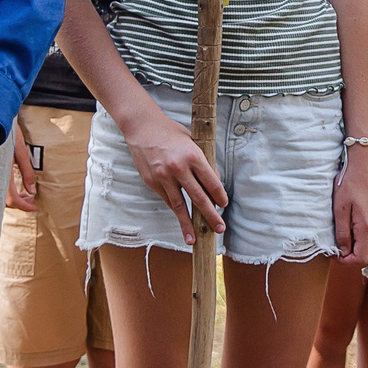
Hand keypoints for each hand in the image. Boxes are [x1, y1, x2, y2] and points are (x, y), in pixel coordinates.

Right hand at [5, 127, 39, 211]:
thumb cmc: (7, 131)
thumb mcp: (21, 149)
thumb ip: (26, 171)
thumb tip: (32, 192)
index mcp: (1, 171)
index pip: (11, 199)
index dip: (24, 206)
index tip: (34, 208)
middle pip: (3, 200)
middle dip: (19, 203)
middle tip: (31, 201)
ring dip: (12, 197)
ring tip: (25, 194)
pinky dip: (5, 190)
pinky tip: (14, 186)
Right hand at [122, 107, 226, 242]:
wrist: (143, 128)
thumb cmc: (171, 133)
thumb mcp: (193, 142)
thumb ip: (203, 162)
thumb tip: (214, 183)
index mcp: (193, 156)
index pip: (211, 182)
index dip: (220, 197)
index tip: (224, 205)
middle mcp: (179, 169)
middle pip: (199, 198)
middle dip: (211, 216)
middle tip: (219, 228)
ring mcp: (164, 177)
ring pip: (180, 206)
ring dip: (188, 224)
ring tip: (194, 239)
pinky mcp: (153, 182)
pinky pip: (168, 200)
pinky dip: (176, 210)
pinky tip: (182, 219)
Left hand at [334, 145, 367, 265]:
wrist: (365, 165)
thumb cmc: (350, 183)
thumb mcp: (340, 209)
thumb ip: (342, 232)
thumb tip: (342, 251)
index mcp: (366, 228)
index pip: (360, 259)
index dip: (345, 262)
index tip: (333, 254)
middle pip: (366, 257)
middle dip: (350, 258)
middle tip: (335, 250)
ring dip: (355, 249)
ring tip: (340, 240)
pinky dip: (360, 241)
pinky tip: (348, 231)